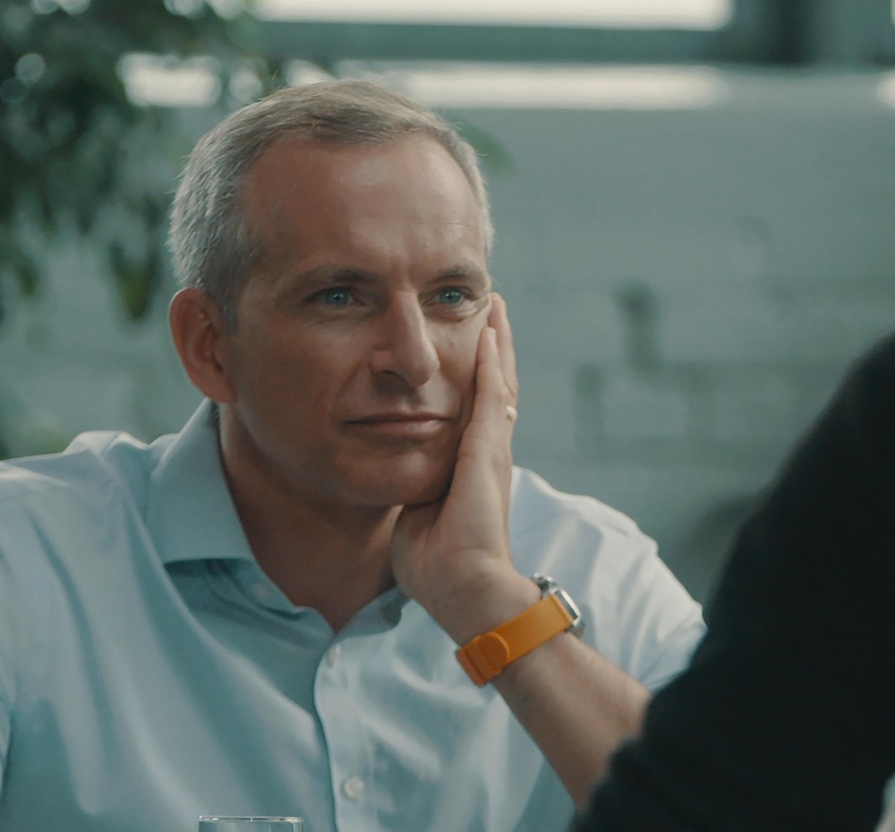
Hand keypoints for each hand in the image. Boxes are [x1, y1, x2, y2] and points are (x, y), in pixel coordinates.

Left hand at [391, 294, 537, 641]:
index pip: (476, 407)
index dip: (475, 373)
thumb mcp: (418, 516)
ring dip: (496, 341)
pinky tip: (488, 331)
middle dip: (492, 345)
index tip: (472, 340)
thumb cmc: (438, 567)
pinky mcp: (489, 452)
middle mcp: (488, 451)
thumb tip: (395, 484)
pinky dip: (491, 361)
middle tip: (490, 306)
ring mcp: (492, 450)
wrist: (464, 589)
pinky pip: (493, 396)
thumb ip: (413, 492)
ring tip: (494, 305)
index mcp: (471, 466)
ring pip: (499, 381)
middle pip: (495, 385)